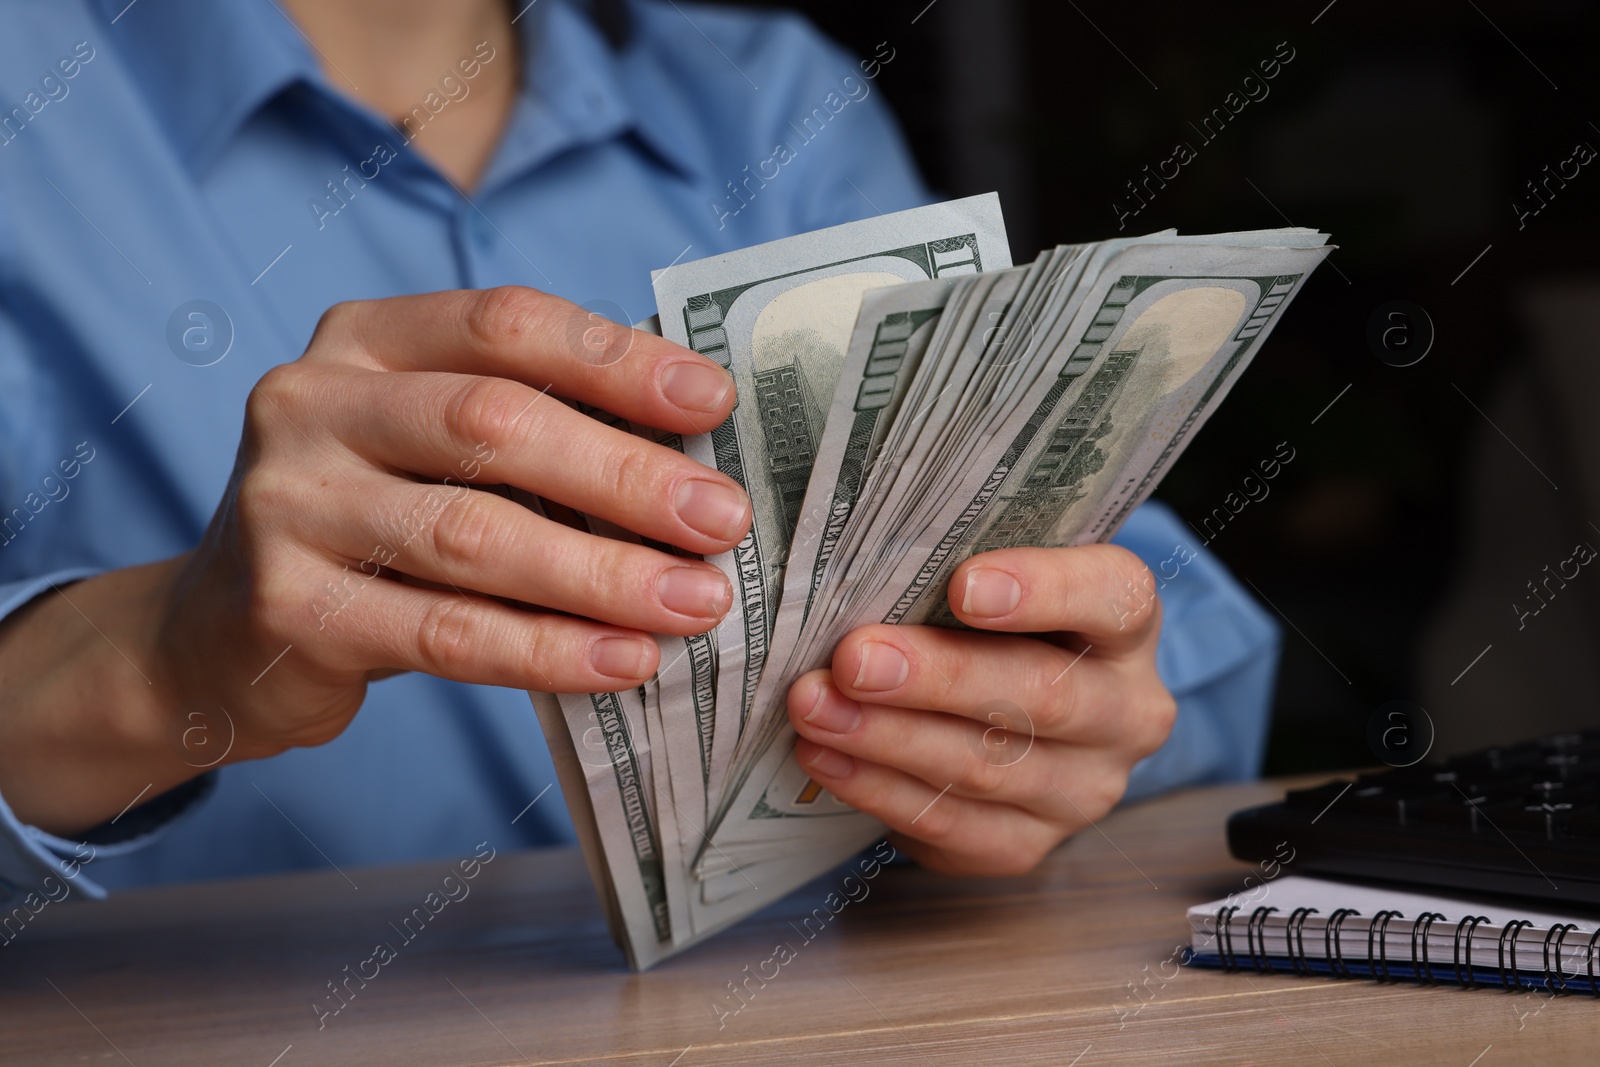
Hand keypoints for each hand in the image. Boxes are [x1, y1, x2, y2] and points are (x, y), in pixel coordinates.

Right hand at [0, 287, 750, 832]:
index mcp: (365, 340)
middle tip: (723, 521)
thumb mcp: (434, 448)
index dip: (616, 358)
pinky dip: (548, 651)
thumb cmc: (376, 524)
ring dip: (603, 574)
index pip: (504, 325)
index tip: (712, 401)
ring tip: (697, 602)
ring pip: (474, 537)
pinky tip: (624, 660)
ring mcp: (289, 505)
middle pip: (493, 425)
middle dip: (626, 476)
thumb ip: (537, 432)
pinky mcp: (288, 609)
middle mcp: (312, 404)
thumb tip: (698, 455)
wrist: (225, 630)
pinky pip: (445, 633)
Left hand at [785, 545, 1175, 875]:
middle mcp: (1125, 712)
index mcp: (1127, 625)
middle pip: (1043, 694)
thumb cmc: (990, 627)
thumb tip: (855, 570)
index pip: (1113, 597)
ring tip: (815, 707)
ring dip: (888, 737)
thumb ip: (950, 571)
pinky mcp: (1029, 844)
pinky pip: (952, 825)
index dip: (1043, 590)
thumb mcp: (993, 584)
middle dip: (937, 676)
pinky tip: (826, 756)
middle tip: (854, 659)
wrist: (1002, 714)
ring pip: (988, 767)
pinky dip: (879, 788)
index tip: (962, 585)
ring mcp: (1084, 789)